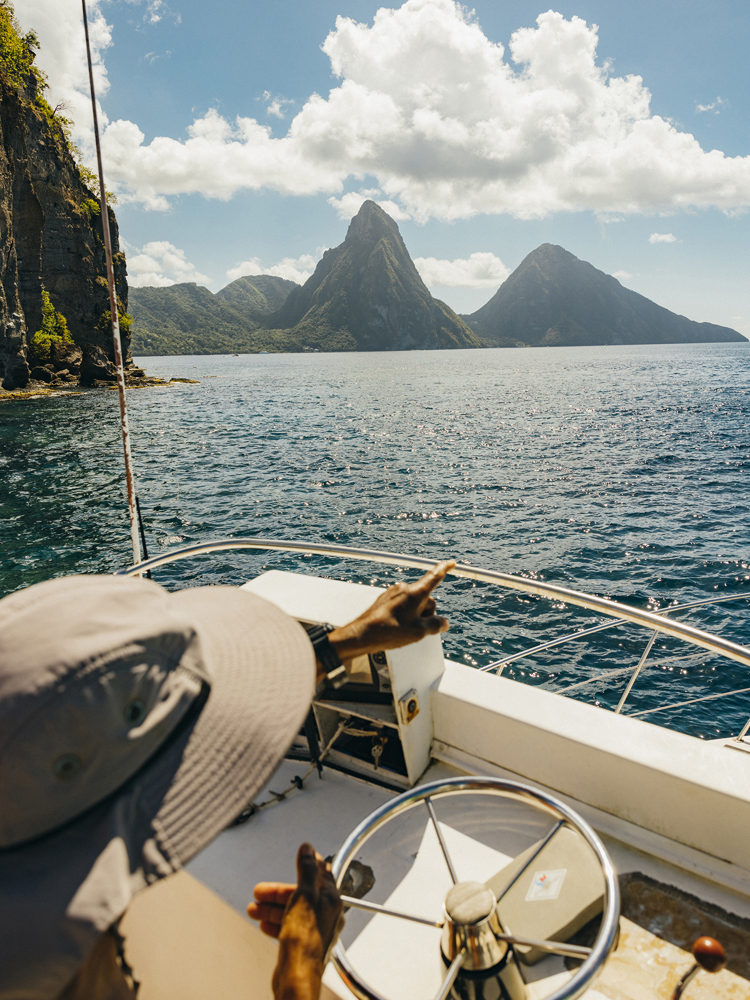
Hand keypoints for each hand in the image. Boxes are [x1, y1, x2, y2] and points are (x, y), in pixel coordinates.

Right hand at [248, 844, 342, 999]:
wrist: (297, 978)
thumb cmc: (305, 941)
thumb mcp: (304, 896)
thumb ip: (306, 871)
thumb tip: (308, 849)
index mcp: (331, 901)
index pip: (321, 874)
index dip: (309, 864)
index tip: (301, 855)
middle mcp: (325, 915)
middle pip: (300, 894)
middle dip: (278, 892)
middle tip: (260, 890)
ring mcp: (313, 931)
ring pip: (291, 911)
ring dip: (272, 908)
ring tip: (254, 907)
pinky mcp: (301, 945)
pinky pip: (287, 927)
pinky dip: (275, 922)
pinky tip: (263, 923)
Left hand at [329, 560, 454, 662]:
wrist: (363, 634)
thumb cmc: (391, 631)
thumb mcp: (419, 632)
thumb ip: (435, 625)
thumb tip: (443, 623)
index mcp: (415, 593)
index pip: (434, 577)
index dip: (444, 569)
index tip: (451, 563)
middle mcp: (404, 589)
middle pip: (426, 599)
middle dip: (427, 613)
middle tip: (416, 628)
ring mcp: (393, 593)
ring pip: (414, 603)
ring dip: (415, 615)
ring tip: (402, 630)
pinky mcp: (386, 600)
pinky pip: (402, 606)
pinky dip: (404, 615)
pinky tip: (396, 627)